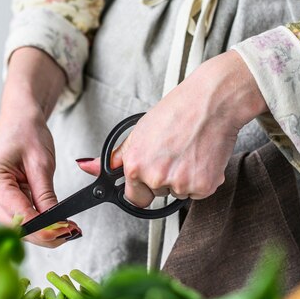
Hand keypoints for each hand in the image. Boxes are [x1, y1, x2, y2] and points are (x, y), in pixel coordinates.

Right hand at [0, 47, 80, 246]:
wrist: (21, 117)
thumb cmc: (25, 130)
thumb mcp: (41, 163)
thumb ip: (45, 195)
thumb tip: (55, 222)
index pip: (17, 213)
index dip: (41, 227)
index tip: (62, 232)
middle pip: (15, 225)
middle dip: (43, 234)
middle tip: (69, 234)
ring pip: (19, 226)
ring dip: (43, 231)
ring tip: (67, 230)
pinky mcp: (4, 198)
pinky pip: (22, 216)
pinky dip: (41, 223)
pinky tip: (58, 224)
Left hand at [77, 50, 267, 206]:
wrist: (212, 100)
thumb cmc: (177, 111)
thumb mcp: (138, 133)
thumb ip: (114, 158)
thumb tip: (88, 167)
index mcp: (136, 166)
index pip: (135, 198)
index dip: (144, 186)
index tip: (152, 173)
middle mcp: (156, 177)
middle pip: (159, 194)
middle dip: (166, 179)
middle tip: (175, 153)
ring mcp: (181, 184)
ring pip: (180, 192)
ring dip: (185, 178)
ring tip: (189, 150)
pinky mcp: (203, 186)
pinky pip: (200, 192)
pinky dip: (203, 178)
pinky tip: (202, 155)